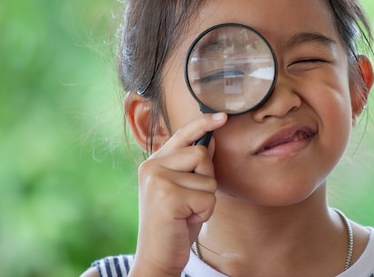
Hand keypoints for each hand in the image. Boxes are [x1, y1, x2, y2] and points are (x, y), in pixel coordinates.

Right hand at [128, 113, 226, 276]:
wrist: (158, 256)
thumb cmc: (175, 223)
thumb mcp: (184, 189)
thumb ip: (192, 165)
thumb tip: (212, 139)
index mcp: (154, 162)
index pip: (183, 134)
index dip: (203, 123)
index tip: (222, 116)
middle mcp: (152, 167)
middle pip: (201, 154)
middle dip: (206, 180)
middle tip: (189, 202)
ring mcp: (157, 180)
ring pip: (207, 177)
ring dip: (206, 199)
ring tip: (187, 211)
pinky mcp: (167, 196)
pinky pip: (208, 197)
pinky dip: (205, 212)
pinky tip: (187, 220)